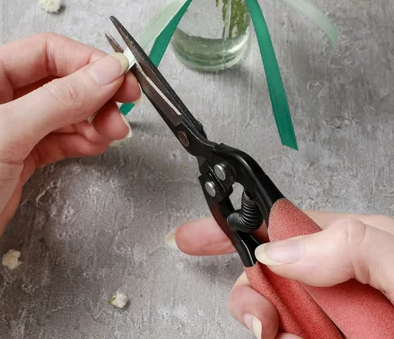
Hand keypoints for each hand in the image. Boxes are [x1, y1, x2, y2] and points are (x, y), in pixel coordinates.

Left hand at [0, 32, 140, 246]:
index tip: (119, 74)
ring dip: (95, 119)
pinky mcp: (20, 157)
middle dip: (96, 92)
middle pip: (61, 80)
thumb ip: (60, 100)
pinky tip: (98, 143)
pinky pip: (61, 138)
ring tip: (114, 130)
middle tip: (126, 102)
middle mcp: (0, 98)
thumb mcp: (8, 132)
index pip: (46, 51)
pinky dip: (84, 139)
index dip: (86, 60)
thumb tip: (107, 72)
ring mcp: (12, 128)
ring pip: (66, 111)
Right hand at [166, 211, 393, 338]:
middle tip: (259, 325)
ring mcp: (344, 322)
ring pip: (284, 324)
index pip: (282, 223)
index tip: (190, 238)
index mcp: (360, 243)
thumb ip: (352, 245)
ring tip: (291, 337)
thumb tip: (281, 249)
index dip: (233, 226)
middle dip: (253, 297)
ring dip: (277, 331)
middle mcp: (347, 281)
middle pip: (274, 279)